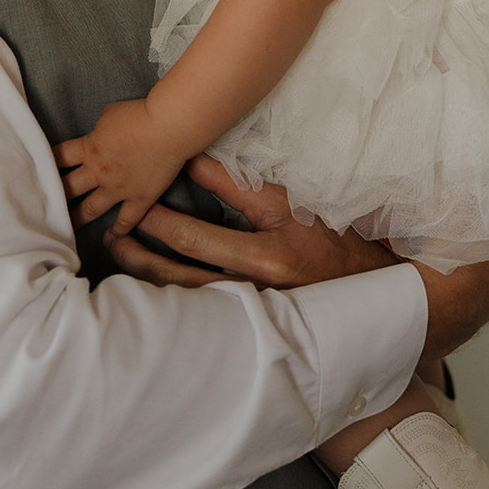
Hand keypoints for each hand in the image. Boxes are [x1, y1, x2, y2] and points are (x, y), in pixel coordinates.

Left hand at [55, 99, 186, 235]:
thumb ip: (99, 130)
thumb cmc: (139, 115)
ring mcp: (119, 188)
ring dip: (77, 218)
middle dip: (55, 195)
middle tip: (44, 205)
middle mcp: (99, 171)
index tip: (39, 172)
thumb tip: (99, 137)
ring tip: (65, 228)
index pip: (59, 158)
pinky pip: (126, 219)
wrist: (167, 127)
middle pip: (68, 187)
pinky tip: (111, 238)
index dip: (47, 164)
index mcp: (89, 148)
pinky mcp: (140, 198)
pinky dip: (119, 230)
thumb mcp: (109, 114)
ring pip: (91, 209)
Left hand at [104, 154, 396, 288]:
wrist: (375, 291)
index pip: (200, 230)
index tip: (137, 196)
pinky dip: (173, 300)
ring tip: (120, 252)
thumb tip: (192, 161)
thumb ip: (239, 186)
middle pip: (183, 269)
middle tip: (113, 229)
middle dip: (143, 248)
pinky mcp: (252, 328)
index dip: (162, 212)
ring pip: (187, 299)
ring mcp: (252, 314)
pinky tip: (149, 289)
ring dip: (149, 274)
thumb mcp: (289, 204)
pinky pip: (203, 314)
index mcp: (267, 255)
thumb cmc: (332, 239)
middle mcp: (256, 287)